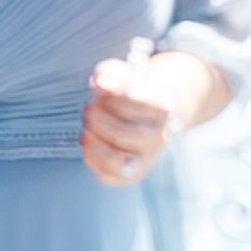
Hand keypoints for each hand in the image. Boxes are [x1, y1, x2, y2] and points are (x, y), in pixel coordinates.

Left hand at [83, 47, 221, 188]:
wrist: (153, 116)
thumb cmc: (132, 94)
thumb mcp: (124, 76)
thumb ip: (111, 73)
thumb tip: (100, 82)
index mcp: (163, 108)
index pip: (131, 103)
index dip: (108, 95)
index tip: (100, 87)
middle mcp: (160, 136)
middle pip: (121, 134)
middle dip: (96, 120)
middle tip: (90, 108)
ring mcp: (148, 158)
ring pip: (115, 160)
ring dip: (92, 141)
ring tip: (87, 128)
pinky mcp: (134, 174)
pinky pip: (108, 176)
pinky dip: (91, 158)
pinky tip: (89, 141)